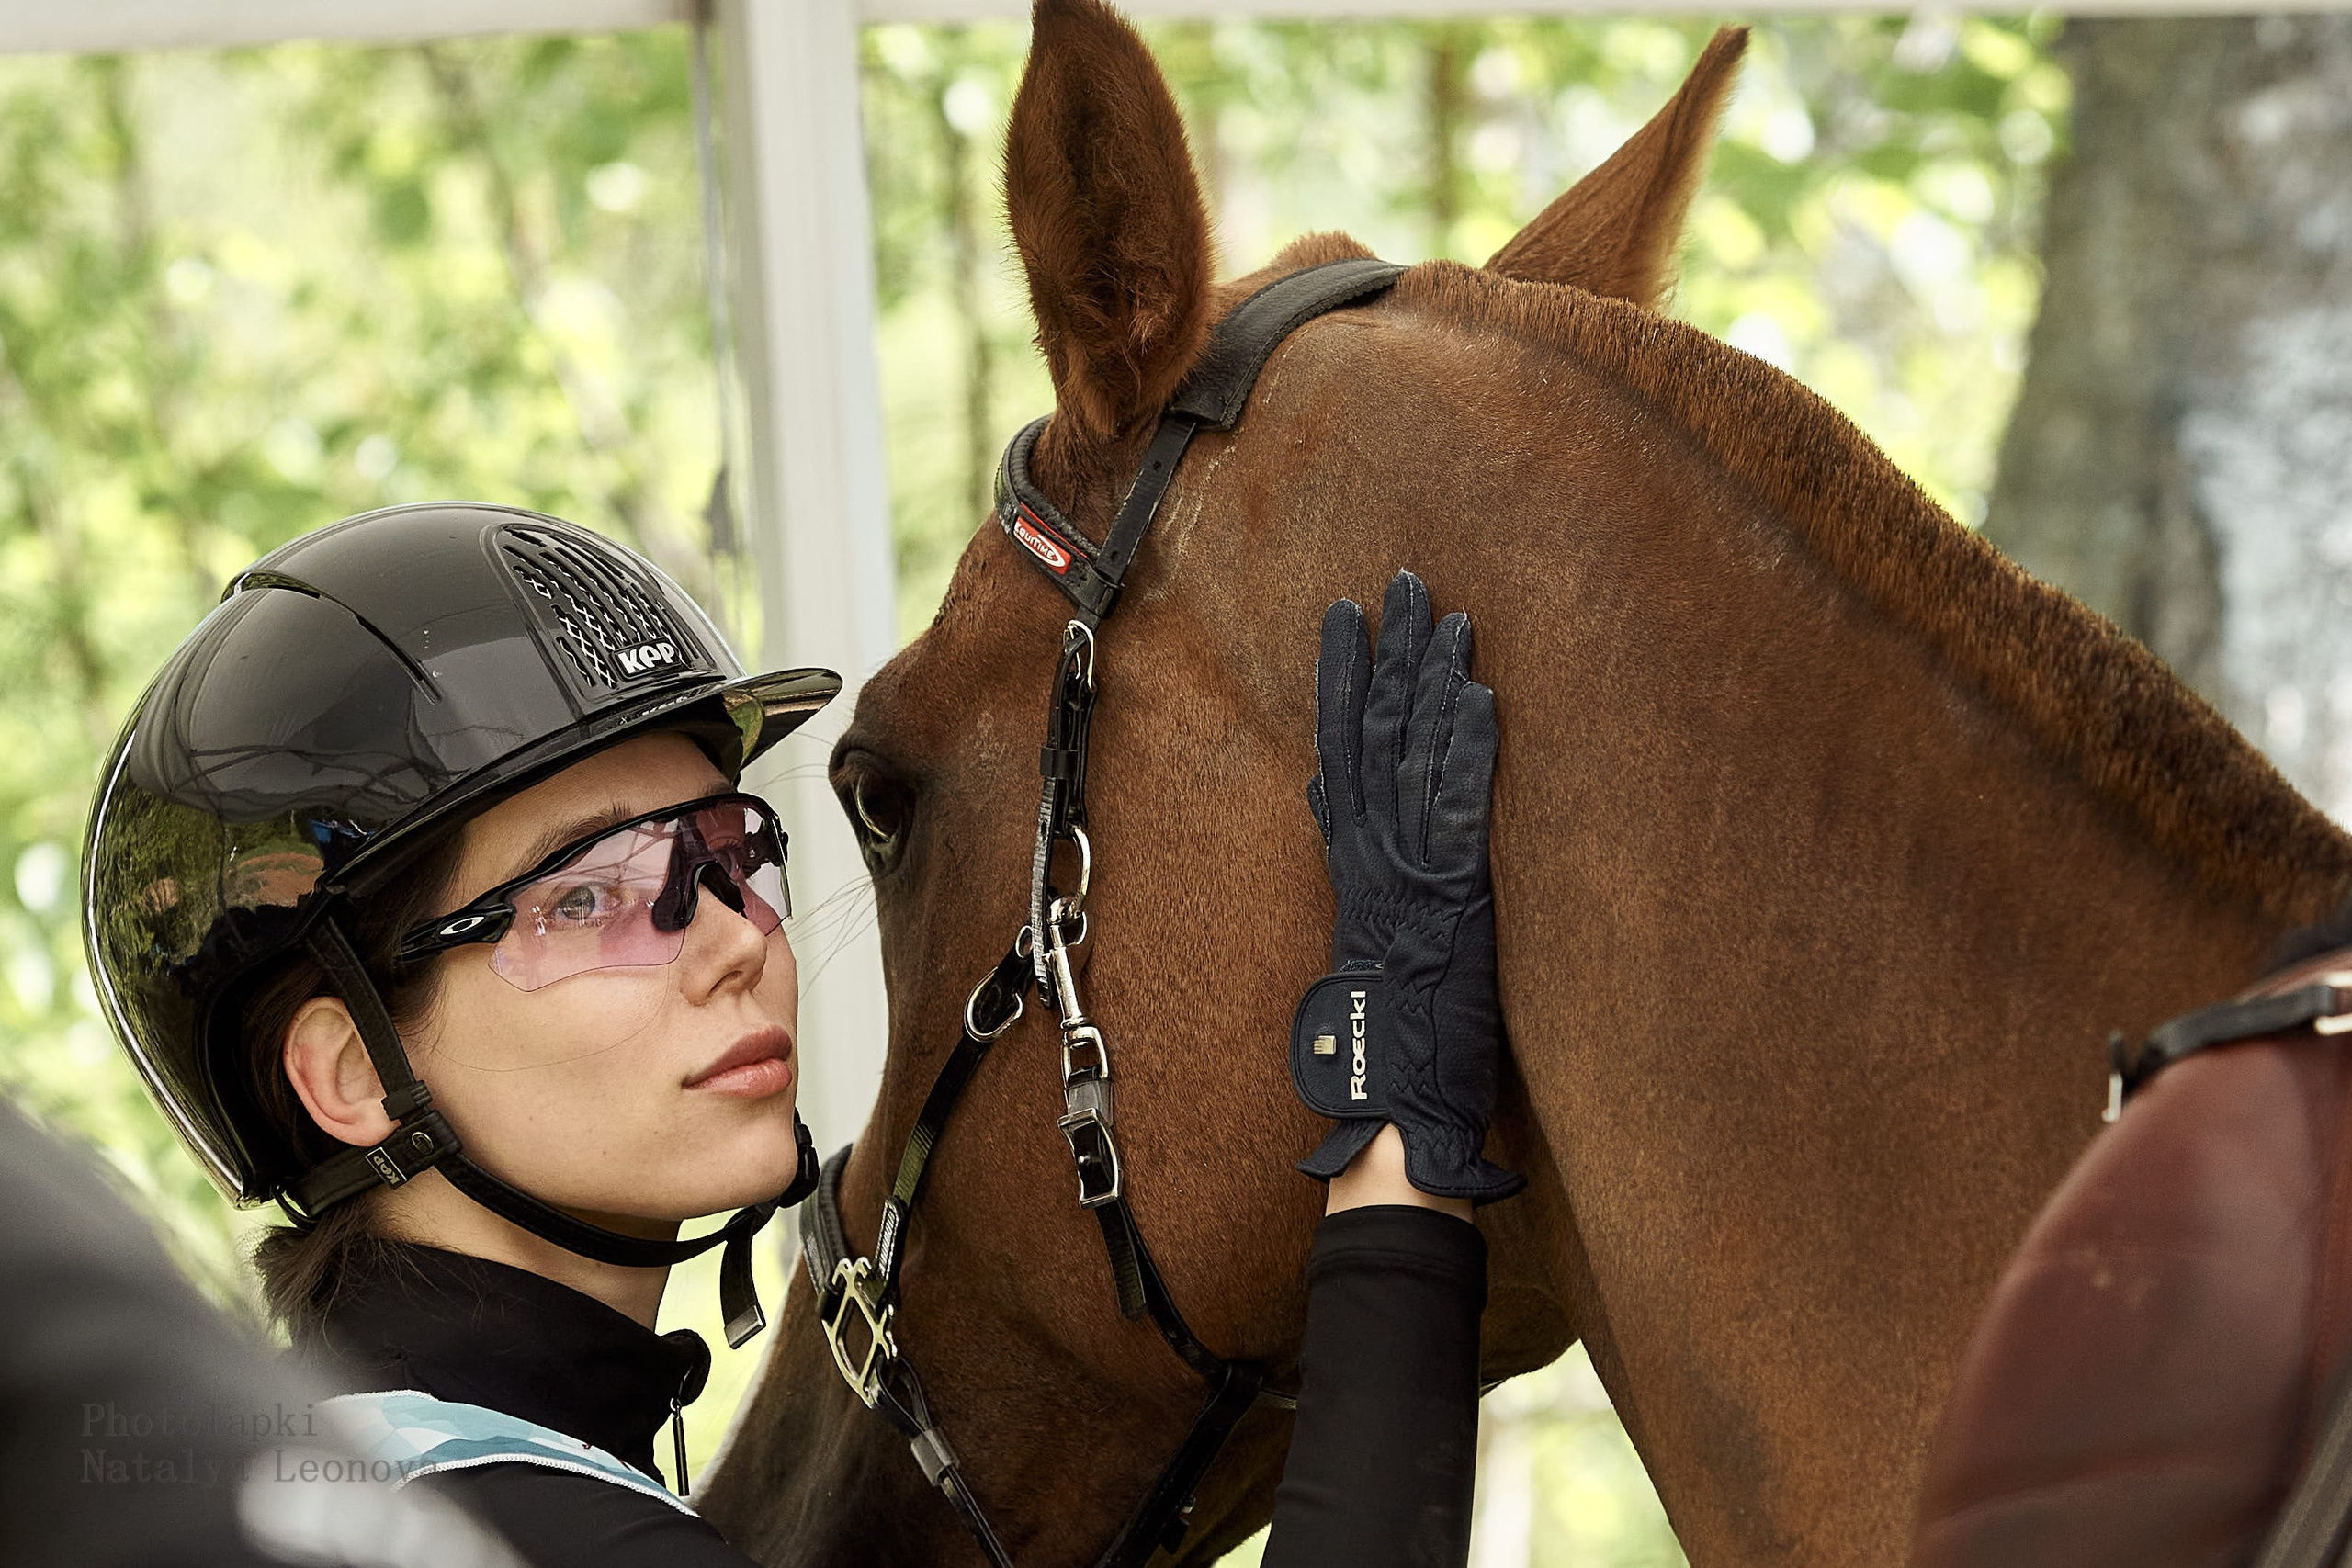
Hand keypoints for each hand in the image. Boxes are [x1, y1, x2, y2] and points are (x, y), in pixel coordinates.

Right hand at [1289, 570, 1523, 1203]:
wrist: (1395, 1100)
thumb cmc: (1395, 1033)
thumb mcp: (1370, 937)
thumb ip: (1358, 866)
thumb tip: (1331, 797)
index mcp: (1356, 864)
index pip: (1342, 748)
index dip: (1345, 679)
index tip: (1348, 616)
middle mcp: (1376, 857)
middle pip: (1375, 733)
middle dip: (1389, 654)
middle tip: (1401, 583)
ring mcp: (1412, 873)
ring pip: (1413, 758)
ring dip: (1433, 681)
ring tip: (1446, 614)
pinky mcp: (1453, 897)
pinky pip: (1460, 809)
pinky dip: (1469, 750)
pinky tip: (1479, 697)